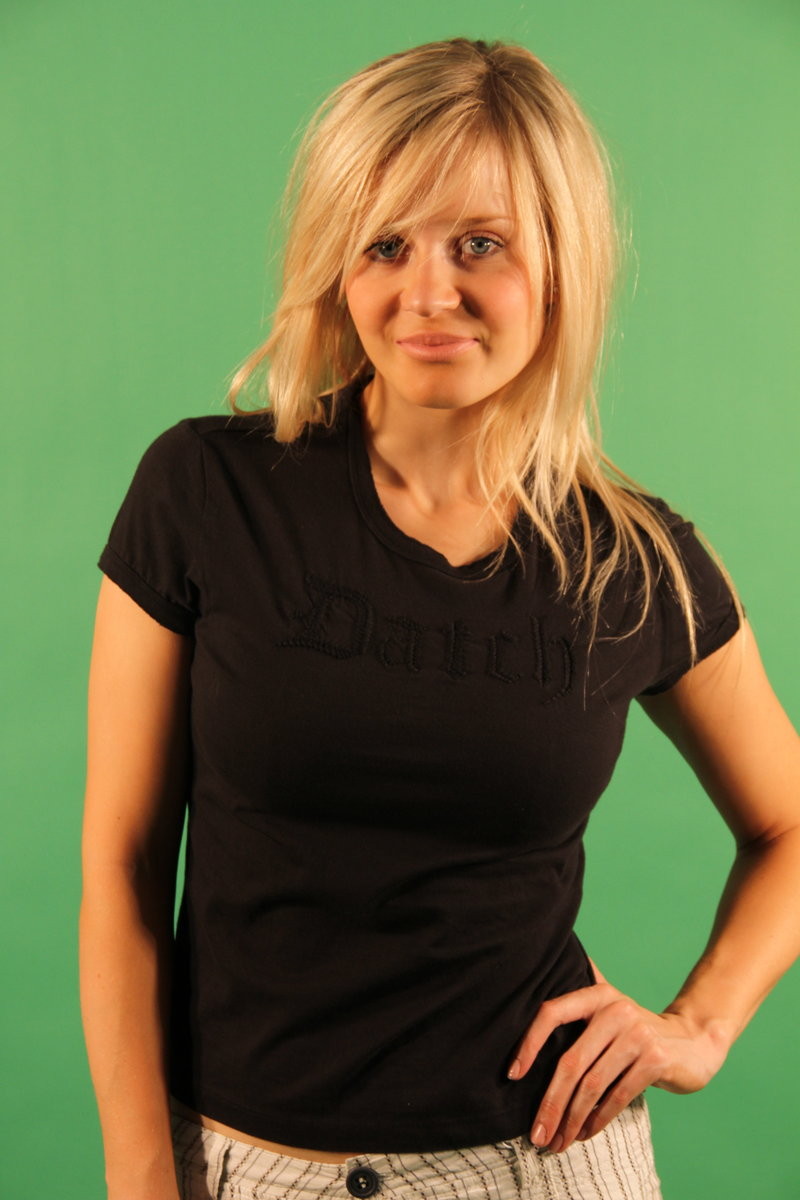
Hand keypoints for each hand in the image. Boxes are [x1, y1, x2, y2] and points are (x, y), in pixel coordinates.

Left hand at [507, 964, 729, 1152]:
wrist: (695, 1041)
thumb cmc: (640, 1030)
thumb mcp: (610, 1007)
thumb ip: (581, 1000)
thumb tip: (536, 986)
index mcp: (597, 995)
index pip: (551, 1012)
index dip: (528, 1043)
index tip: (512, 1075)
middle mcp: (615, 1009)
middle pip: (570, 1062)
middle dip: (550, 1102)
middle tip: (537, 1134)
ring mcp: (637, 1034)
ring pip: (592, 1085)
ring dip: (571, 1119)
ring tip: (559, 1141)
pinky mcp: (655, 1059)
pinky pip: (617, 1096)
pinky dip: (598, 1120)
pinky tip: (585, 1134)